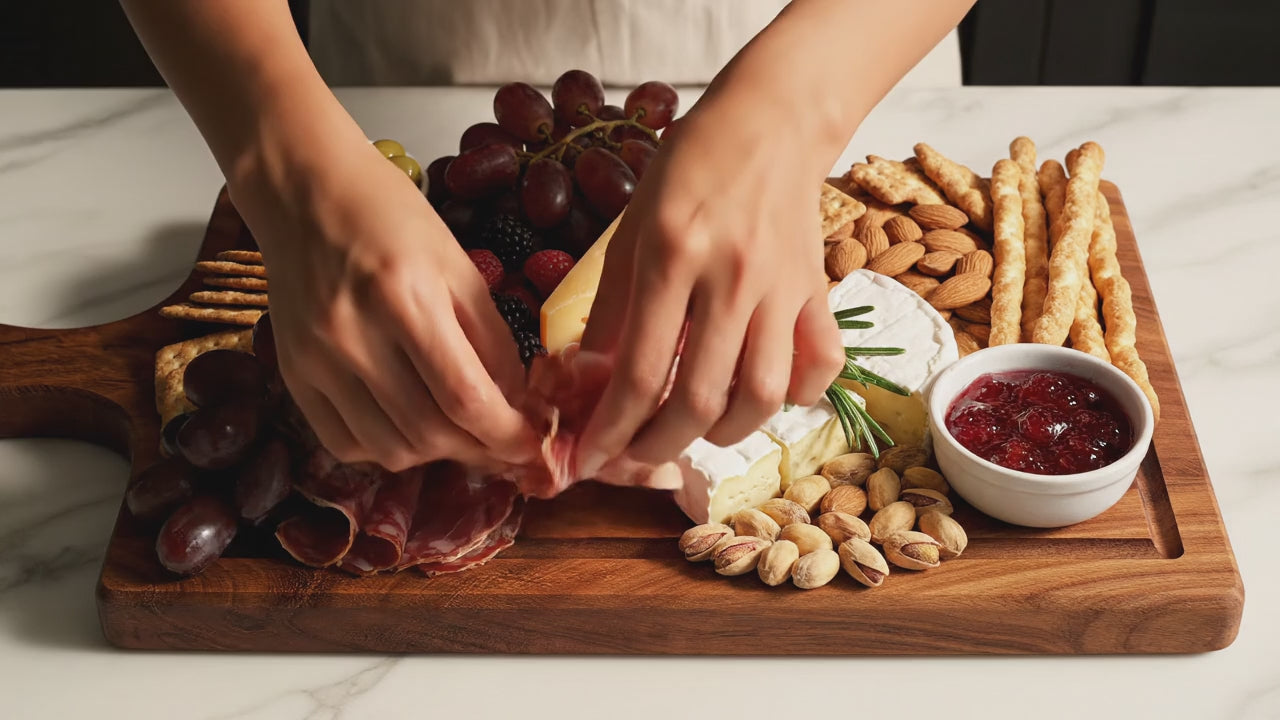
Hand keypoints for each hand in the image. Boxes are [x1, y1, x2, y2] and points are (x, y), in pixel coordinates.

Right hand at [230, 142, 538, 471]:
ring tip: (459, 432)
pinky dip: (386, 448)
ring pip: (388, 449)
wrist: (303, 191)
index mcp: (405, 296)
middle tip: (503, 442)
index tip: (534, 445)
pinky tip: (408, 425)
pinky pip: (345, 443)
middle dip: (479, 449)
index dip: (507, 435)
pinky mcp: (292, 374)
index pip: (465, 397)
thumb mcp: (457, 263)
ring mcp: (317, 360)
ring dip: (436, 454)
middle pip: (429, 433)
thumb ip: (491, 337)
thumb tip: (519, 403)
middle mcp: (354, 335)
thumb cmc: (387, 215)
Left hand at [574, 104, 845, 475]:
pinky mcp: (817, 293)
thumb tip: (589, 378)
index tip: (590, 459)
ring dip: (722, 432)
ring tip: (694, 427)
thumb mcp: (632, 227)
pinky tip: (760, 392)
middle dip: (658, 446)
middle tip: (635, 454)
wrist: (770, 121)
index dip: (611, 430)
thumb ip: (612, 306)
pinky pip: (819, 367)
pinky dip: (794, 396)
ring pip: (762, 397)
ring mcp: (783, 290)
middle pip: (700, 401)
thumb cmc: (690, 168)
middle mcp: (733, 280)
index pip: (641, 372)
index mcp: (675, 258)